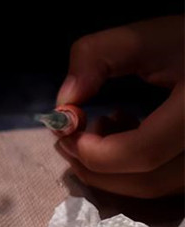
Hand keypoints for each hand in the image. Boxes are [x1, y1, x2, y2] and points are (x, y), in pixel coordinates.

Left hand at [55, 15, 183, 198]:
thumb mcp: (142, 38)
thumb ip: (96, 57)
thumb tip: (64, 103)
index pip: (143, 152)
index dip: (95, 150)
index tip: (66, 130)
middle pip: (146, 181)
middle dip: (94, 164)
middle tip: (67, 136)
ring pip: (153, 188)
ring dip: (110, 169)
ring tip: (100, 125)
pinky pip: (162, 183)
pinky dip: (130, 169)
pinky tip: (126, 130)